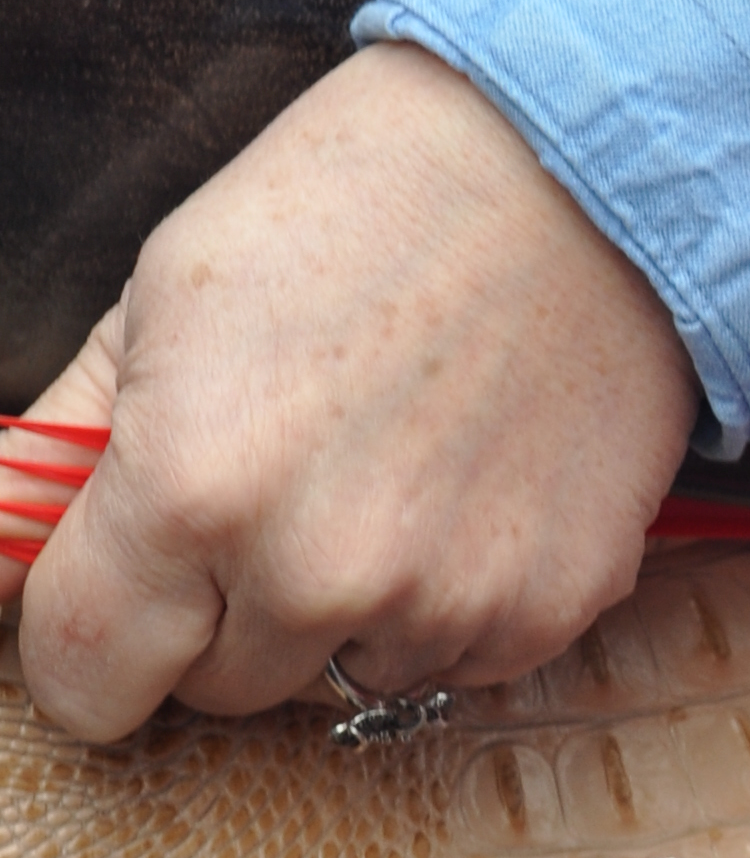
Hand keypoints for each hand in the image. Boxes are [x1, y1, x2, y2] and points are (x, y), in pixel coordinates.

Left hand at [2, 43, 696, 740]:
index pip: (82, 679)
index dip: (88, 641)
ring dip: (345, 612)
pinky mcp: (547, 608)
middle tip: (278, 489)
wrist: (575, 167)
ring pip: (340, 680)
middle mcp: (315, 573)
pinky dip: (453, 599)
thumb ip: (65, 454)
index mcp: (189, 490)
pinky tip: (468, 486)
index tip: (119, 606)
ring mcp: (443, 601)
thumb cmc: (358, 203)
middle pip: (215, 690)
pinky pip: (458, 662)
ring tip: (388, 472)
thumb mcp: (162, 300)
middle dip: (222, 615)